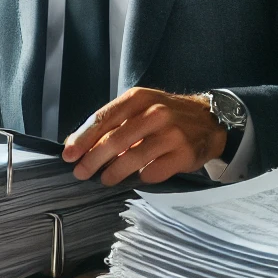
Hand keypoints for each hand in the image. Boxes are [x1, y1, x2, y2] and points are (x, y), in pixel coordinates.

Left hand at [61, 87, 226, 185]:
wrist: (209, 120)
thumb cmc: (166, 115)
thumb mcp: (140, 108)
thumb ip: (111, 123)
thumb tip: (76, 144)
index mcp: (138, 98)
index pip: (103, 118)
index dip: (83, 138)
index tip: (68, 154)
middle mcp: (155, 113)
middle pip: (115, 140)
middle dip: (92, 159)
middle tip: (80, 172)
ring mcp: (171, 134)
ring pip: (133, 158)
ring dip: (114, 172)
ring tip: (104, 179)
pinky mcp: (183, 154)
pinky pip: (155, 171)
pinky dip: (142, 177)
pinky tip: (136, 178)